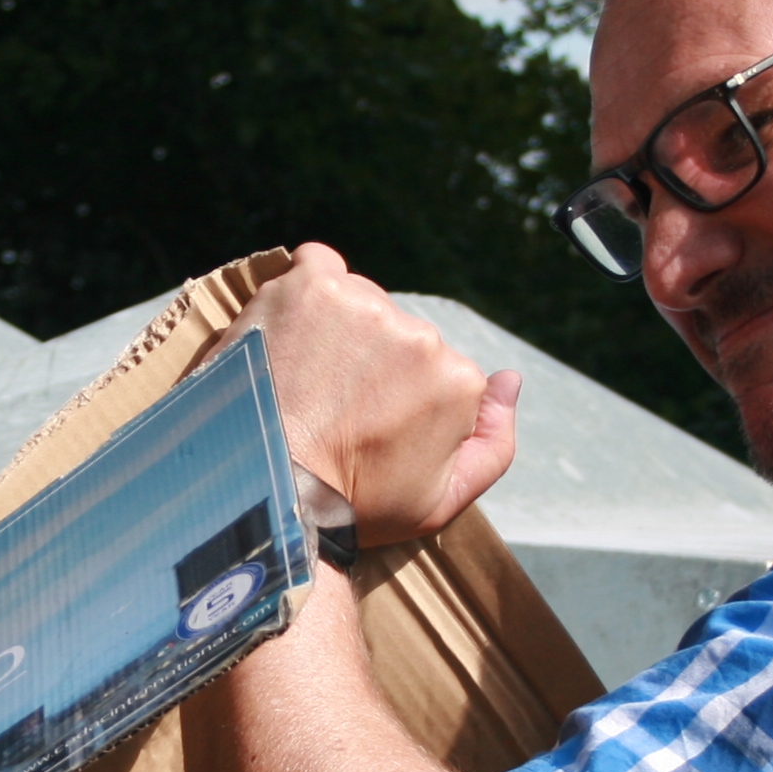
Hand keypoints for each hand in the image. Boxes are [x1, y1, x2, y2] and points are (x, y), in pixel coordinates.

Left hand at [232, 243, 520, 540]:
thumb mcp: (439, 501)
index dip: (396, 398)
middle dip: (366, 362)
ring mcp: (365, 306)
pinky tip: (289, 329)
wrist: (262, 488)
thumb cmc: (348, 507)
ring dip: (335, 330)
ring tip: (300, 378)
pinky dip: (304, 289)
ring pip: (358, 302)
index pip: (434, 369)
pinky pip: (316, 264)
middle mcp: (421, 335)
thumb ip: (495, 443)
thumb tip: (510, 380)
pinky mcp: (312, 286)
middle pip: (397, 334)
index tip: (363, 427)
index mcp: (459, 381)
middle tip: (325, 405)